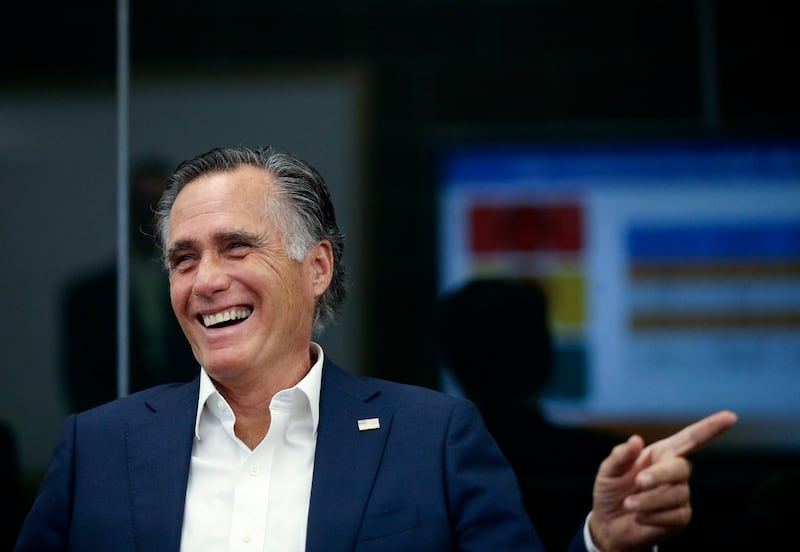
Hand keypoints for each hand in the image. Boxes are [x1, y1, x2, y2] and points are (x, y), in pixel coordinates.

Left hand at [588, 410, 736, 551]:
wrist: (609, 524)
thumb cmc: (611, 490)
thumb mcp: (608, 471)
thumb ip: (620, 456)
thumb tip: (636, 440)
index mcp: (660, 454)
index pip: (690, 439)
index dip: (710, 428)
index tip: (730, 417)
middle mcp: (674, 472)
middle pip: (681, 468)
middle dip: (659, 475)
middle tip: (639, 482)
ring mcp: (681, 495)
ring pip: (675, 495)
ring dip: (648, 500)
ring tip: (629, 504)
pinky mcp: (681, 517)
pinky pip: (673, 516)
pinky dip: (651, 516)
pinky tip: (639, 517)